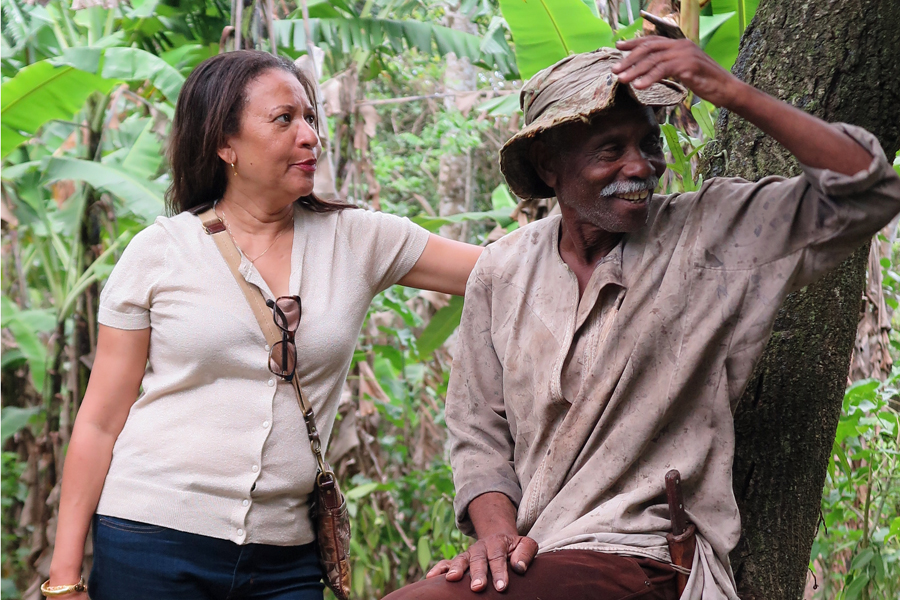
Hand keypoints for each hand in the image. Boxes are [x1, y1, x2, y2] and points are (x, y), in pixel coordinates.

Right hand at [425, 533, 537, 591]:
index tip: (501, 587)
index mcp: (497, 543)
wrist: (499, 537)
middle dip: (477, 574)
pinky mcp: (460, 560)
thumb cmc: (514, 547)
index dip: (499, 572)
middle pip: (478, 560)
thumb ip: (525, 553)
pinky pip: (447, 562)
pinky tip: (430, 577)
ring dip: (456, 569)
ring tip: (452, 579)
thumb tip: (519, 568)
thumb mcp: (525, 544)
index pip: (498, 558)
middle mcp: (480, 548)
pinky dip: (439, 568)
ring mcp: (468, 554)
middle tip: (477, 588)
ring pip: (461, 560)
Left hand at [613, 36, 743, 108]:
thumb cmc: (706, 82)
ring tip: (621, 79)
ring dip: (634, 70)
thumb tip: (651, 69)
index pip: (652, 40)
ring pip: (653, 60)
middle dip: (629, 58)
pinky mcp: (688, 66)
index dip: (634, 43)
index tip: (618, 46)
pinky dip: (649, 78)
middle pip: (649, 48)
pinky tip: (639, 86)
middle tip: (615, 69)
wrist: (727, 89)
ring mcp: (685, 54)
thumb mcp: (685, 70)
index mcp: (680, 44)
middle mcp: (681, 45)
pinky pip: (663, 71)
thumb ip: (670, 66)